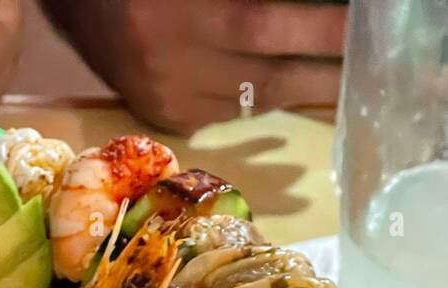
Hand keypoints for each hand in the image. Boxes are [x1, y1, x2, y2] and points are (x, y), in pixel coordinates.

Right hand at [44, 0, 346, 133]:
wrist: (81, 6)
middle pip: (265, 79)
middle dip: (323, 74)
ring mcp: (164, 98)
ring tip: (335, 78)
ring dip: (298, 89)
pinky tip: (281, 85)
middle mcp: (170, 65)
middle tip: (367, 69)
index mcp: (178, 18)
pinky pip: (225, 113)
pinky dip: (256, 99)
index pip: (264, 26)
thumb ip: (252, 4)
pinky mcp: (162, 115)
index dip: (319, 31)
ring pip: (249, 103)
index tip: (361, 28)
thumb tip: (307, 13)